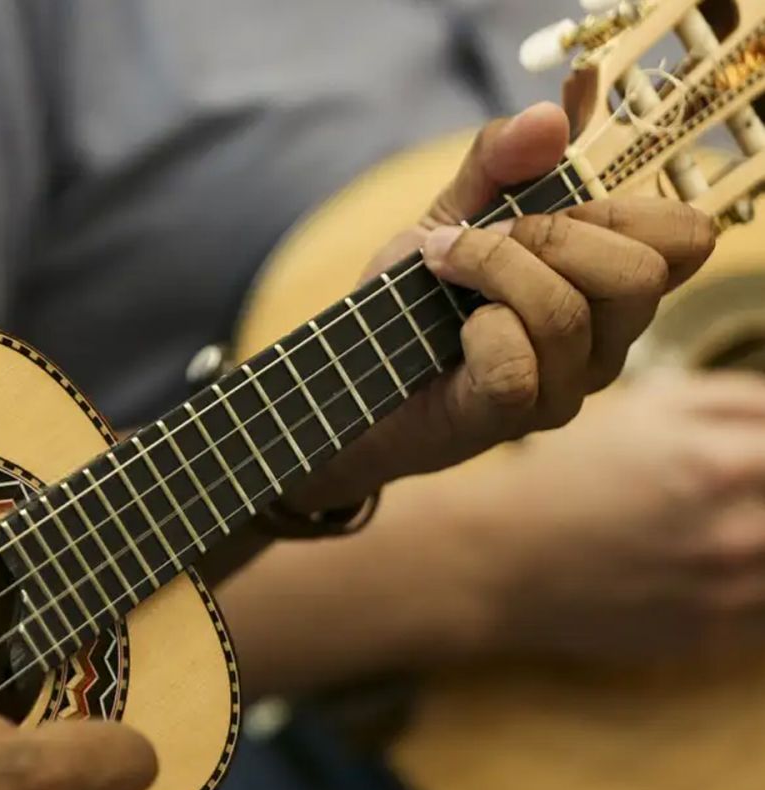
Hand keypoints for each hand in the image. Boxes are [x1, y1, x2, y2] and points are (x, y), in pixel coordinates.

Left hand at [287, 103, 714, 510]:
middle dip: (550, 236)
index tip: (549, 205)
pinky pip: (515, 364)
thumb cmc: (416, 299)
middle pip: (639, 276)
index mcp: (608, 287)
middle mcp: (605, 342)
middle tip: (482, 237)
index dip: (626, 207)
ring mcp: (565, 387)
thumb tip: (550, 117)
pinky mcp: (514, 418)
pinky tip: (453, 333)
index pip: (685, 240)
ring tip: (445, 266)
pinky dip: (476, 331)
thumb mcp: (453, 213)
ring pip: (566, 314)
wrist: (358, 371)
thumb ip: (498, 164)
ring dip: (492, 270)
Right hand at [444, 370, 764, 662]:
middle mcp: (738, 533)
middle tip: (745, 491)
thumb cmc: (566, 477)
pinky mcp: (711, 639)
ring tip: (735, 529)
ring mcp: (728, 594)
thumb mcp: (642, 408)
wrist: (506, 560)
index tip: (761, 460)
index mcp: (722, 463)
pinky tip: (727, 566)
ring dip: (764, 542)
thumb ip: (736, 398)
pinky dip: (761, 588)